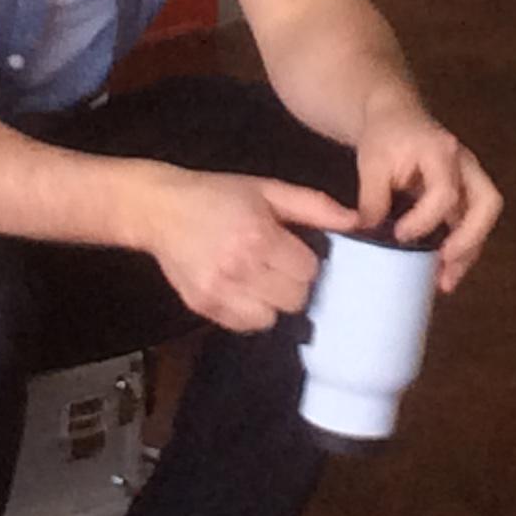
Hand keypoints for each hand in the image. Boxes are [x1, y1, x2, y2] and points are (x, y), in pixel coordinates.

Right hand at [140, 169, 355, 333]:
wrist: (159, 209)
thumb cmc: (217, 194)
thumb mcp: (266, 189)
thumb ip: (313, 206)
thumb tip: (356, 221)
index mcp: (258, 236)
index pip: (309, 271)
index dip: (305, 260)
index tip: (292, 249)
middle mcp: (239, 268)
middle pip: (295, 298)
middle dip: (293, 282)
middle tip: (277, 264)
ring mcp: (219, 291)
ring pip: (272, 318)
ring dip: (273, 300)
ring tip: (259, 278)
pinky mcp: (203, 306)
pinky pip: (246, 325)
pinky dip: (250, 312)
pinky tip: (242, 289)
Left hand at [354, 103, 501, 294]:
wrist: (396, 117)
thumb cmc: (385, 136)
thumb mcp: (371, 162)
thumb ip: (371, 197)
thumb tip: (370, 232)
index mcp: (441, 152)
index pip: (445, 192)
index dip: (426, 219)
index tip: (400, 235)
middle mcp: (464, 165)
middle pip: (486, 203)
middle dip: (469, 238)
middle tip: (444, 263)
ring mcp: (469, 179)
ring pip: (484, 217)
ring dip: (469, 251)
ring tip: (446, 281)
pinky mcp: (465, 194)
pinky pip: (472, 223)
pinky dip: (463, 248)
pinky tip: (444, 272)